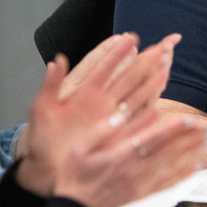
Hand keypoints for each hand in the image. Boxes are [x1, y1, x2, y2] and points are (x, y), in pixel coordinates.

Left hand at [15, 33, 179, 196]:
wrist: (45, 169)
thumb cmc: (41, 139)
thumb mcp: (41, 110)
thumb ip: (50, 85)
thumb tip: (57, 60)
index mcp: (82, 92)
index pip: (102, 66)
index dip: (115, 52)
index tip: (128, 37)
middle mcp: (100, 102)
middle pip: (125, 76)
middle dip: (143, 61)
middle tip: (160, 46)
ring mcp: (109, 117)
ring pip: (135, 94)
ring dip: (150, 81)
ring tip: (165, 67)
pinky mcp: (115, 134)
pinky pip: (135, 119)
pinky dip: (148, 110)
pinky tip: (160, 103)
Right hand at [52, 100, 205, 206]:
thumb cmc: (76, 177)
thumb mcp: (80, 148)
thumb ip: (102, 130)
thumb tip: (122, 115)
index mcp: (119, 156)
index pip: (151, 139)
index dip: (171, 129)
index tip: (188, 119)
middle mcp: (134, 170)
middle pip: (168, 151)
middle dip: (189, 138)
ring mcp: (141, 184)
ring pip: (171, 166)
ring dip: (191, 153)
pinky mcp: (143, 195)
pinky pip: (167, 184)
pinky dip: (183, 176)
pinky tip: (195, 168)